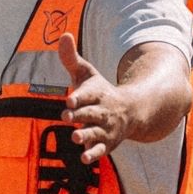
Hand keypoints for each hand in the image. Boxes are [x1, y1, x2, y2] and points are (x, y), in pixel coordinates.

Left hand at [55, 33, 133, 164]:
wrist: (129, 111)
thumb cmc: (99, 91)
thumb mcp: (87, 73)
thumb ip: (71, 58)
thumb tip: (63, 35)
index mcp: (97, 93)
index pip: (89, 94)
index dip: (79, 97)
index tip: (69, 100)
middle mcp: (102, 111)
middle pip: (91, 113)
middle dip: (79, 114)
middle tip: (67, 115)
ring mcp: (105, 128)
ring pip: (95, 132)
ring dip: (85, 134)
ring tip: (75, 135)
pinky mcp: (106, 144)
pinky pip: (100, 151)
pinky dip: (93, 154)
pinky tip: (83, 158)